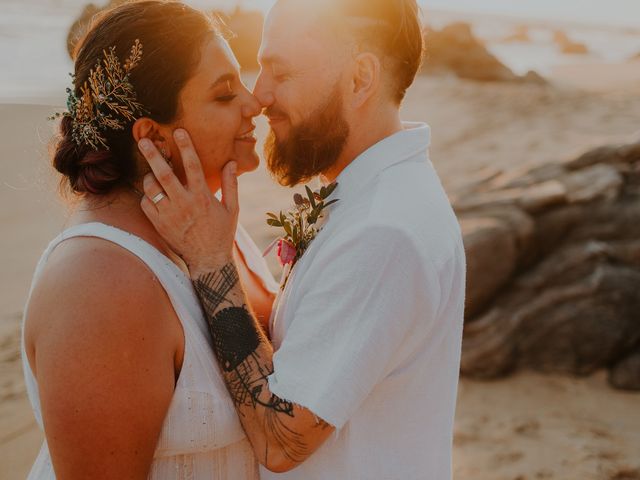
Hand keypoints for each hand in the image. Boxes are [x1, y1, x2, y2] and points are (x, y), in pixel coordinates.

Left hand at [138, 129, 238, 277]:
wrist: (208, 260)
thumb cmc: (222, 232)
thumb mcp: (232, 208)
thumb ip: (231, 184)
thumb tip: (231, 162)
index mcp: (203, 197)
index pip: (193, 166)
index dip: (186, 146)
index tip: (179, 131)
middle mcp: (184, 204)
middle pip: (164, 175)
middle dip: (152, 155)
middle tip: (143, 140)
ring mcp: (170, 215)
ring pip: (151, 189)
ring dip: (149, 176)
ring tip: (152, 171)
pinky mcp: (159, 225)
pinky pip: (146, 204)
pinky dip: (147, 196)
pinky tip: (154, 193)